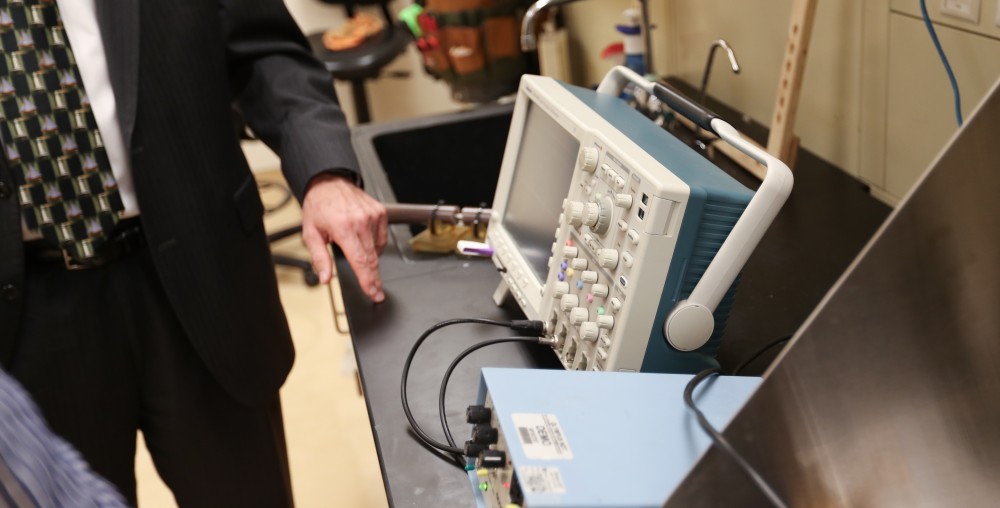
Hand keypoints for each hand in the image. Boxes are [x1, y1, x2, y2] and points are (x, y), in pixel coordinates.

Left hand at [301, 173, 387, 301]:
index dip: (368, 280)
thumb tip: (325, 277)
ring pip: (377, 249)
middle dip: (374, 278)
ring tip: (356, 250)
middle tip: (376, 292)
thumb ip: (319, 258)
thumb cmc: (319, 206)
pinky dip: (375, 244)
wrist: (329, 182)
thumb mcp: (311, 234)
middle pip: (372, 259)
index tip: (373, 292)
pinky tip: (363, 240)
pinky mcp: (380, 212)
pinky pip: (382, 237)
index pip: (360, 260)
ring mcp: (373, 216)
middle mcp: (361, 221)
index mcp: (343, 227)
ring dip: (370, 257)